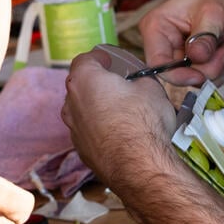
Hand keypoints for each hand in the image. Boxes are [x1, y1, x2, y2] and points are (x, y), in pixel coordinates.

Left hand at [61, 48, 179, 191]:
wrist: (139, 165)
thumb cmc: (143, 123)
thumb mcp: (151, 88)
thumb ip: (140, 79)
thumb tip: (141, 81)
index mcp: (85, 80)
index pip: (85, 60)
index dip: (99, 57)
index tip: (109, 60)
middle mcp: (72, 103)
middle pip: (81, 85)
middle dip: (98, 83)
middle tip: (118, 85)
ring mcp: (74, 129)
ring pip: (83, 110)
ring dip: (98, 107)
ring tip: (121, 111)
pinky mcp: (81, 150)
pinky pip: (89, 132)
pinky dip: (100, 129)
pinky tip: (120, 134)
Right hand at [138, 0, 223, 85]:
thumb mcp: (213, 13)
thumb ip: (205, 36)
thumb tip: (197, 57)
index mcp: (156, 27)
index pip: (157, 62)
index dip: (177, 75)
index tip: (201, 77)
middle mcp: (164, 46)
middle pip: (180, 74)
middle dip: (208, 67)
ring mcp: (179, 59)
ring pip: (199, 80)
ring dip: (220, 65)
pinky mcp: (193, 67)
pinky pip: (211, 79)